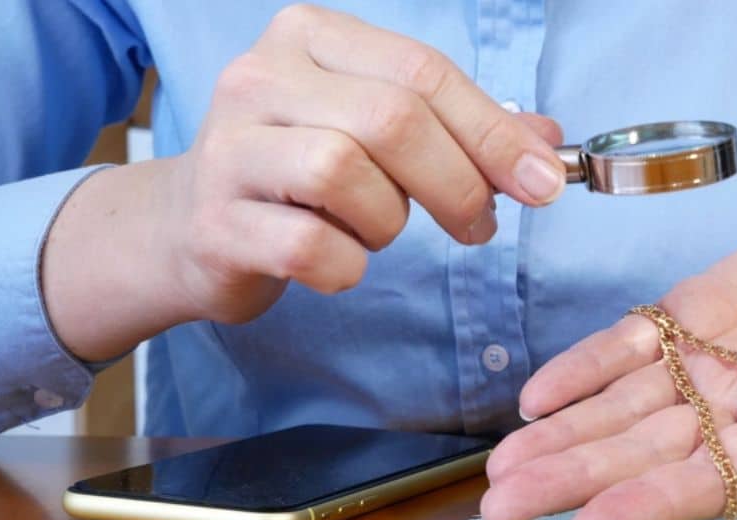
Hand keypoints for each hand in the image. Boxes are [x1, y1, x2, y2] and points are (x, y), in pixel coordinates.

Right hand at [166, 3, 565, 322]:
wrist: (190, 228)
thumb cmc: (302, 176)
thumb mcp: (379, 133)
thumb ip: (459, 129)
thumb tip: (547, 145)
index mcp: (310, 37)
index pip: (423, 72)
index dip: (494, 132)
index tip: (544, 182)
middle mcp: (260, 77)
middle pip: (392, 119)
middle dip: (458, 182)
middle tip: (478, 225)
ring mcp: (230, 149)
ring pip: (347, 174)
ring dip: (388, 221)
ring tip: (375, 230)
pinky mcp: (216, 223)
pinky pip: (311, 247)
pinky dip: (346, 266)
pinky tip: (336, 261)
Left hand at [481, 213, 736, 519]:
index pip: (712, 480)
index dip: (646, 508)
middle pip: (646, 454)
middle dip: (573, 481)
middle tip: (498, 510)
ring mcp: (709, 364)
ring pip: (624, 409)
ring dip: (562, 438)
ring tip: (497, 469)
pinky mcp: (691, 316)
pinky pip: (628, 346)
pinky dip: (582, 369)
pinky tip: (534, 400)